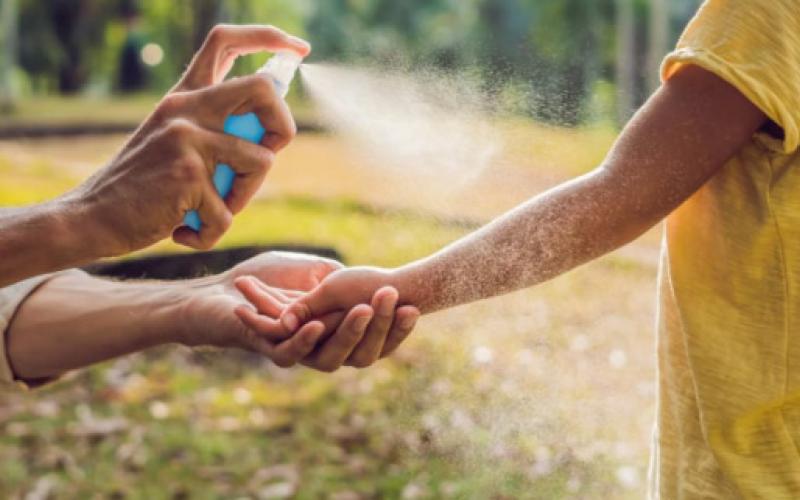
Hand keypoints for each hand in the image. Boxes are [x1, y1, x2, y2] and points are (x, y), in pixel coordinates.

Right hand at [69, 25, 309, 256]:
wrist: (92, 216)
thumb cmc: (144, 187)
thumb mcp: (174, 142)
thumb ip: (215, 129)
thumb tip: (273, 130)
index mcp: (183, 96)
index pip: (225, 41)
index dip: (268, 37)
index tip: (298, 49)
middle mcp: (185, 108)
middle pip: (262, 89)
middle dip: (283, 126)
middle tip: (267, 154)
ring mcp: (187, 138)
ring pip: (261, 162)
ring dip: (245, 197)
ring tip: (211, 209)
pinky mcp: (188, 175)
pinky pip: (229, 213)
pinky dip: (212, 232)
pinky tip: (185, 231)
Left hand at [179, 252, 419, 370]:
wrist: (221, 290)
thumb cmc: (268, 278)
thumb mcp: (316, 272)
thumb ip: (342, 281)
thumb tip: (379, 283)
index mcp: (338, 334)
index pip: (376, 339)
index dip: (396, 328)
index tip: (413, 306)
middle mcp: (321, 350)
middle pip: (360, 352)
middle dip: (378, 325)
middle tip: (391, 298)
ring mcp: (297, 354)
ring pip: (329, 357)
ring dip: (347, 332)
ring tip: (363, 309)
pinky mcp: (268, 351)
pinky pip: (291, 354)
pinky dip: (303, 340)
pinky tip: (315, 325)